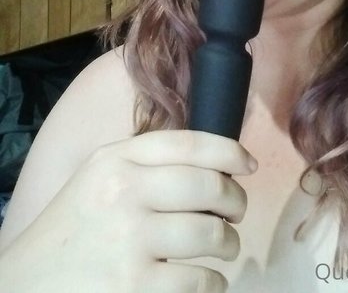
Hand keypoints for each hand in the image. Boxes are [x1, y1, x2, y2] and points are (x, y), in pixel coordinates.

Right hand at [0, 130, 256, 292]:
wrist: (25, 286)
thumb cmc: (73, 228)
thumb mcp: (99, 177)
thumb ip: (147, 162)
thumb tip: (215, 164)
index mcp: (116, 160)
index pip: (189, 144)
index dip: (229, 151)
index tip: (248, 165)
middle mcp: (124, 192)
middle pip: (209, 187)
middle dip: (236, 201)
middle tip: (235, 213)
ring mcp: (130, 241)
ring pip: (213, 234)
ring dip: (229, 244)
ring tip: (224, 247)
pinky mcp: (136, 288)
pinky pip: (202, 280)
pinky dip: (214, 282)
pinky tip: (205, 280)